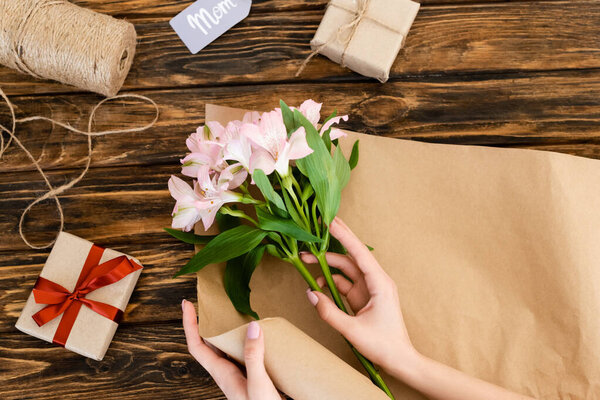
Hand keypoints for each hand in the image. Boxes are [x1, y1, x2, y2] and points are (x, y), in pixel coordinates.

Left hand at [182, 299, 281, 399]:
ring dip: (224, 329)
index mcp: (222, 374)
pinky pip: (241, 352)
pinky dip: (243, 338)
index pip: (197, 346)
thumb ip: (253, 355)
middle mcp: (227, 372)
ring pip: (225, 347)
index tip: (187, 305)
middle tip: (209, 302)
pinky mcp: (252, 375)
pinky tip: (256, 333)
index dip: (189, 325)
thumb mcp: (259, 383)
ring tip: (230, 311)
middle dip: (206, 321)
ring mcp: (238, 374)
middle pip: (209, 343)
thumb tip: (251, 326)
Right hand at [302, 218, 533, 399]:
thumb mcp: (352, 330)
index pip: (359, 254)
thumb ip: (329, 311)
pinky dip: (330, 280)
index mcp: (380, 283)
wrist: (400, 361)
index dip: (344, 236)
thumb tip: (310, 293)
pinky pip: (344, 283)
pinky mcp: (363, 297)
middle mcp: (376, 281)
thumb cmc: (383, 345)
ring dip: (327, 263)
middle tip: (318, 226)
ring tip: (305, 258)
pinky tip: (316, 282)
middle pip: (352, 255)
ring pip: (346, 269)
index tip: (330, 221)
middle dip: (334, 241)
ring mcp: (369, 289)